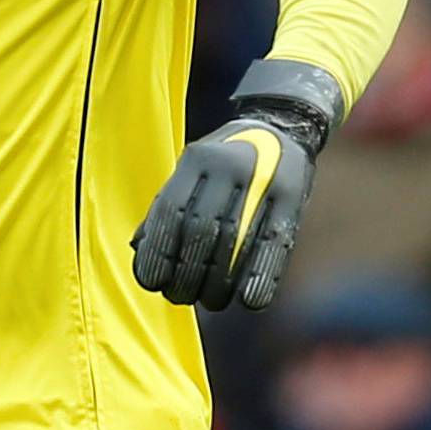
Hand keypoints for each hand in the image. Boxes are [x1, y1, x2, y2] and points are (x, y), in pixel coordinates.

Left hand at [131, 58, 342, 311]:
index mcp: (197, 158)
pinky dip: (262, 275)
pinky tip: (250, 300)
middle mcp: (228, 166)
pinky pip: (274, 242)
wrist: (280, 127)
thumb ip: (168, 204)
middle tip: (179, 297)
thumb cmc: (224, 162)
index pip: (171, 210)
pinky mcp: (291, 198)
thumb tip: (139, 251)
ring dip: (218, 282)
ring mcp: (262, 180)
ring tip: (209, 302)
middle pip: (201, 230)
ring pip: (234, 240)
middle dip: (186, 272)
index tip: (151, 282)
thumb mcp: (192, 169)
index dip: (159, 251)